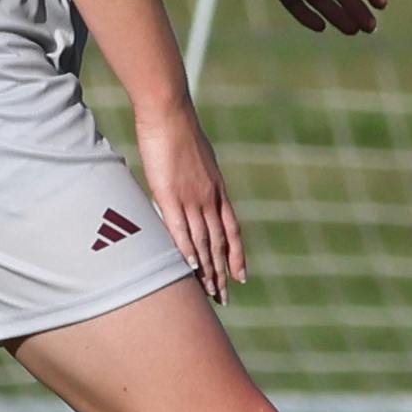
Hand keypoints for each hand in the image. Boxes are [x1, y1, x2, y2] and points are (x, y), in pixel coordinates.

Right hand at [134, 104, 245, 299]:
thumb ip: (200, 179)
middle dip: (223, 273)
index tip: (242, 276)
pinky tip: (190, 270)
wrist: (170, 113)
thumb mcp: (198, 159)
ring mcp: (192, 198)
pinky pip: (180, 230)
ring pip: (203, 242)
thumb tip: (197, 186)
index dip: (237, 255)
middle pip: (220, 243)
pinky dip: (186, 252)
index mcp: (218, 189)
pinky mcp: (170, 195)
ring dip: (207, 270)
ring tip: (209, 293)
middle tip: (224, 297)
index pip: (233, 230)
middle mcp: (210, 197)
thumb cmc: (180, 131)